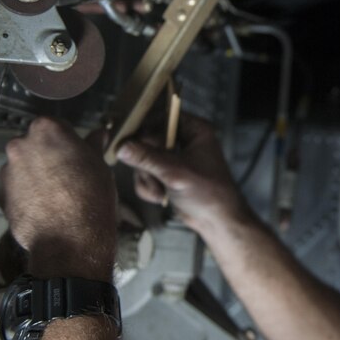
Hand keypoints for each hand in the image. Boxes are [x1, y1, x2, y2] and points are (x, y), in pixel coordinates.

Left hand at [0, 117, 116, 280]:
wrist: (70, 240)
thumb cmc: (90, 199)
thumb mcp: (100, 166)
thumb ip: (93, 145)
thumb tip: (99, 134)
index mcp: (47, 130)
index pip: (57, 125)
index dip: (69, 140)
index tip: (77, 153)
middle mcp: (21, 145)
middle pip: (36, 144)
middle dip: (50, 155)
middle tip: (69, 174)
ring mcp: (8, 170)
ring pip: (25, 165)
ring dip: (37, 173)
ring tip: (58, 194)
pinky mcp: (2, 194)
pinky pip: (17, 187)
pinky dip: (28, 192)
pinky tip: (46, 205)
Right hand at [116, 114, 251, 235]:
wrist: (217, 222)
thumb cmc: (208, 193)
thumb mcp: (175, 173)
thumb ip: (147, 158)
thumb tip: (122, 147)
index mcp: (194, 130)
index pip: (161, 117)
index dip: (145, 130)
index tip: (131, 144)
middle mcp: (184, 140)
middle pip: (147, 140)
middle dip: (147, 164)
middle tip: (152, 176)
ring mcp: (174, 158)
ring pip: (143, 159)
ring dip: (147, 178)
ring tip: (160, 191)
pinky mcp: (167, 174)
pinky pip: (145, 174)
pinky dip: (149, 187)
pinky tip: (160, 197)